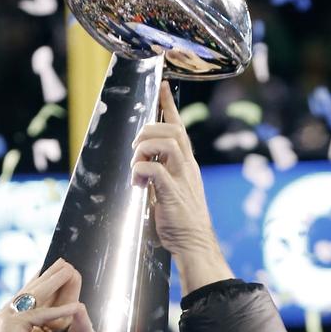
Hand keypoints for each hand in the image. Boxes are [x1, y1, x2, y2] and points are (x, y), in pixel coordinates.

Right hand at [0, 258, 86, 331]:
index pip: (20, 301)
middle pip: (25, 293)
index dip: (36, 286)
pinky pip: (38, 315)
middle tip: (62, 263)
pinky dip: (59, 312)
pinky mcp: (10, 327)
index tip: (48, 274)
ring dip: (53, 283)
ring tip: (69, 270)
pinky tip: (76, 306)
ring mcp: (0, 322)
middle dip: (46, 277)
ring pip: (31, 297)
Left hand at [130, 81, 232, 293]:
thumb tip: (143, 167)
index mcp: (186, 166)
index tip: (162, 86)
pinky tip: (136, 183)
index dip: (169, 105)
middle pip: (173, 130)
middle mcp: (187, 168)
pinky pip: (155, 169)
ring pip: (167, 143)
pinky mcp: (173, 194)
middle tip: (136, 147)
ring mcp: (182, 180)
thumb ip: (159, 177)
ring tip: (136, 163)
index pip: (180, 128)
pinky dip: (141, 170)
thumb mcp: (169, 193)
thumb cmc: (180, 224)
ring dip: (145, 147)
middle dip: (149, 129)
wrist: (195, 246)